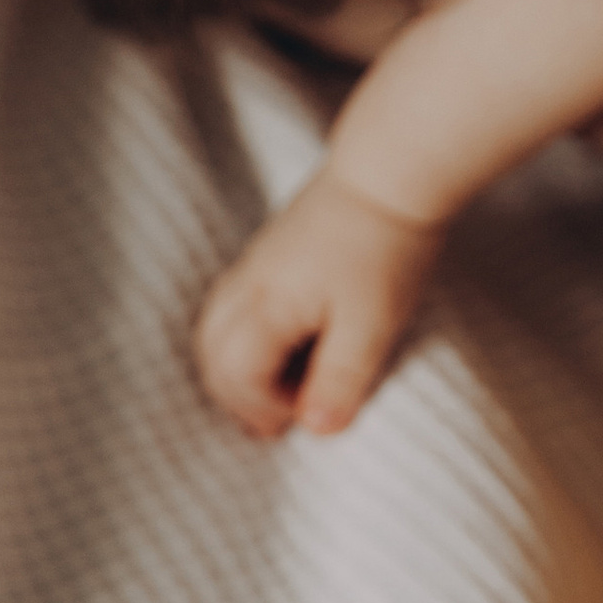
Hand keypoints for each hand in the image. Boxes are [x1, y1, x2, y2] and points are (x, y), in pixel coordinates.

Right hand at [194, 170, 443, 438]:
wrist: (391, 173)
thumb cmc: (384, 248)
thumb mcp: (372, 325)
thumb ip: (340, 379)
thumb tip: (316, 428)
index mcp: (266, 305)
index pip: (235, 376)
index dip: (264, 408)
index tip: (307, 417)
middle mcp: (248, 284)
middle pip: (211, 353)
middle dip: (238, 394)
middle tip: (283, 415)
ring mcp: (254, 262)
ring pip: (216, 326)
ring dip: (239, 365)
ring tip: (285, 383)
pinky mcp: (270, 249)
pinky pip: (233, 303)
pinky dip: (246, 335)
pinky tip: (289, 340)